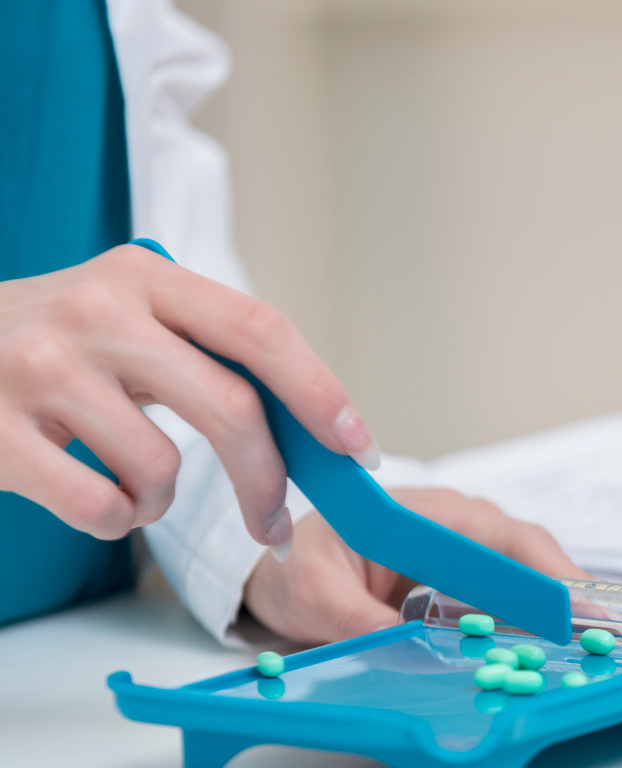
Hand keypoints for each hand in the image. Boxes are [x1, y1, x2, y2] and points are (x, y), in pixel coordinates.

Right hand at [0, 244, 378, 551]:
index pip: (260, 329)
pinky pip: (100, 505)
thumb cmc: (50, 343)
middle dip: (268, 478)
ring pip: (161, 466)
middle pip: (231, 406)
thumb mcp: (125, 316)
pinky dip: (115, 519)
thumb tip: (311, 420)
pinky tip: (95, 500)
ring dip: (163, 501)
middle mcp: (97, 312)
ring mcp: (41, 368)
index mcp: (145, 277)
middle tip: (277, 521)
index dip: (319, 390)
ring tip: (132, 485)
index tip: (354, 443)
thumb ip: (205, 350)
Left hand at [242, 487, 591, 643]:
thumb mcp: (316, 594)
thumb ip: (356, 618)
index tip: (570, 602)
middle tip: (595, 630)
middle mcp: (455, 523)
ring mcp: (463, 548)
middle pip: (527, 551)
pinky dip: (529, 616)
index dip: (542, 568)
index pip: (500, 535)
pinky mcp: (462, 576)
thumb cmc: (302, 566)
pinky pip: (506, 593)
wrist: (287, 571)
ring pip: (524, 571)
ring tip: (582, 638)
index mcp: (426, 513)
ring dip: (551, 604)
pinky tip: (544, 641)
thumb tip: (401, 644)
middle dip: (564, 588)